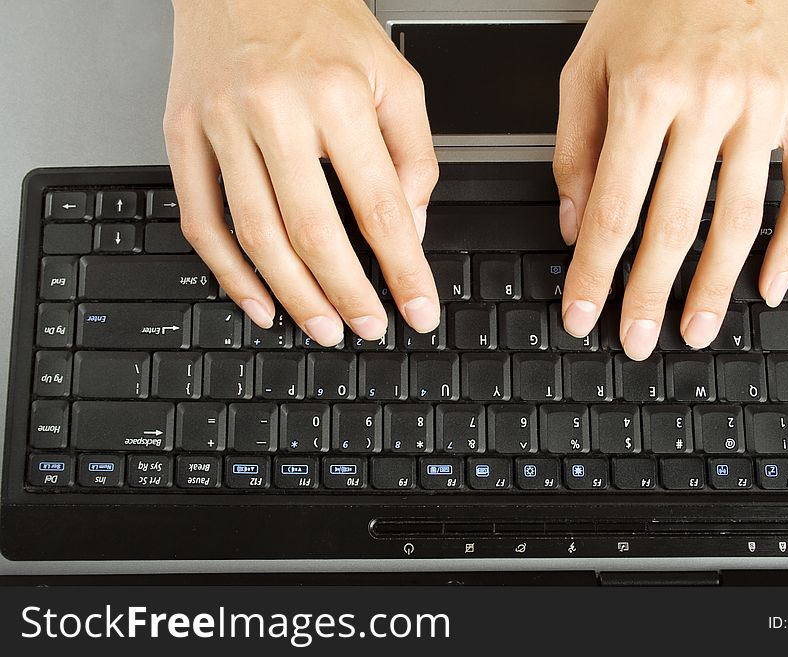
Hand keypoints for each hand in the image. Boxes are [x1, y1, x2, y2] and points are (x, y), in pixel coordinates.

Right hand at [164, 0, 440, 345]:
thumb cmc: (322, 22)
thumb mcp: (395, 77)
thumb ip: (413, 156)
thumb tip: (410, 229)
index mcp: (339, 95)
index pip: (379, 207)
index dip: (403, 270)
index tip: (418, 309)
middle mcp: (276, 110)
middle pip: (315, 232)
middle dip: (347, 295)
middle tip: (367, 328)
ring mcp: (221, 124)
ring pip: (257, 235)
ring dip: (293, 295)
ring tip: (321, 327)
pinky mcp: (182, 133)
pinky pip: (201, 219)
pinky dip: (228, 272)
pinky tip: (257, 301)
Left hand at [554, 0, 787, 359]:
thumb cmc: (648, 5)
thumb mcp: (585, 69)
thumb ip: (573, 150)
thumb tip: (573, 224)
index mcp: (644, 92)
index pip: (612, 208)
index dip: (594, 272)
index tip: (583, 312)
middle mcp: (708, 100)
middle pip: (674, 226)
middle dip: (650, 295)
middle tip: (637, 340)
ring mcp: (765, 105)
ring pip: (738, 219)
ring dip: (715, 286)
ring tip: (695, 329)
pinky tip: (767, 285)